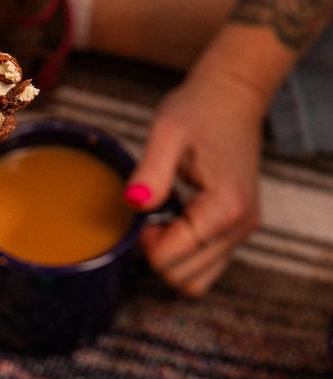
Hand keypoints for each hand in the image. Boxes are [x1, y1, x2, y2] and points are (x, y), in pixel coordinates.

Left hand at [125, 65, 264, 296]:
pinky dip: (183, 256)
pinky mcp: (237, 232)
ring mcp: (242, 233)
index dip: (145, 240)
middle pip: (182, 277)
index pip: (171, 258)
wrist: (233, 97)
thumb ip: (151, 170)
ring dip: (170, 258)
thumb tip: (135, 205)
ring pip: (195, 281)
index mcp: (225, 207)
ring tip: (165, 217)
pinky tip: (176, 221)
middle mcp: (240, 227)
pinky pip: (205, 268)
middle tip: (151, 212)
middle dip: (156, 251)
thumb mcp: (167, 130)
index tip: (144, 207)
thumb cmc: (200, 109)